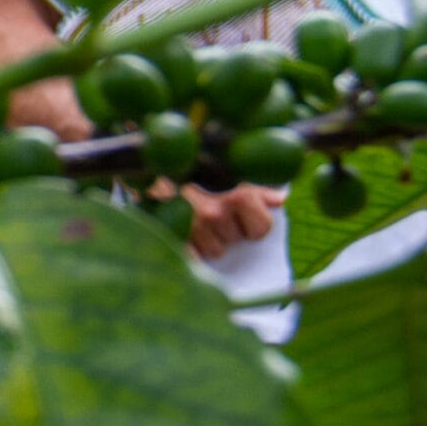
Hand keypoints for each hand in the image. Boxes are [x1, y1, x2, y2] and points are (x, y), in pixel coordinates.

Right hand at [151, 181, 284, 258]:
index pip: (262, 227)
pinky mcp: (172, 239)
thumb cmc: (192, 172)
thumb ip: (254, 189)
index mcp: (235, 196)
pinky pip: (193, 258)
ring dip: (207, 240)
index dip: (255, 226)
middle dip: (227, 232)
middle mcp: (214, 213)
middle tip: (212, 215)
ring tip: (194, 220)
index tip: (244, 219)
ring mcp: (191, 229)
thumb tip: (279, 201)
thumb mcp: (226, 174)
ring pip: (215, 251)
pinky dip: (190, 249)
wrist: (147, 167)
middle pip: (235, 240)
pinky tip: (184, 232)